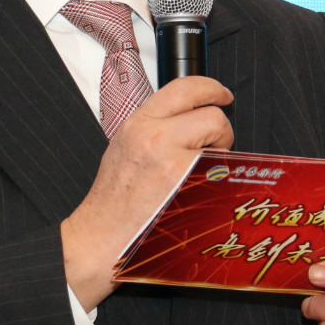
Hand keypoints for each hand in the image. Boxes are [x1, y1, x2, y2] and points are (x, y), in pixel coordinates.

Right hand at [61, 76, 233, 310]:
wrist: (102, 236)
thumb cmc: (113, 199)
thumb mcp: (125, 147)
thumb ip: (155, 127)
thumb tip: (188, 119)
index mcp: (138, 124)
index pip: (184, 88)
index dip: (210, 88)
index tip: (221, 95)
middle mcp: (155, 137)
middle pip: (212, 114)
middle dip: (220, 131)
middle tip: (213, 146)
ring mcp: (174, 161)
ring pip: (221, 142)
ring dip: (221, 154)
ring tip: (201, 171)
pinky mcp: (189, 185)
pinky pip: (221, 171)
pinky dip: (219, 178)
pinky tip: (202, 189)